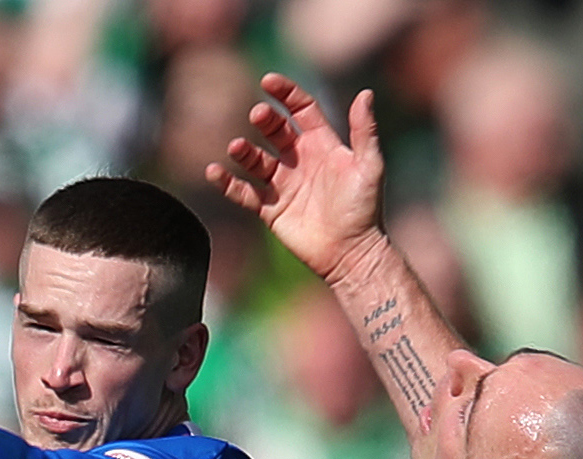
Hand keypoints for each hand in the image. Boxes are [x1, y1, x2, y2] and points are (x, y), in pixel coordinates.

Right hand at [206, 73, 385, 285]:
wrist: (351, 253)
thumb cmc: (364, 210)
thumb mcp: (369, 166)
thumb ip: (364, 131)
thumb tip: (366, 93)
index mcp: (322, 144)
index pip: (300, 109)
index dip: (285, 94)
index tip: (268, 82)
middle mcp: (299, 160)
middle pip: (275, 130)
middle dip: (265, 120)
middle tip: (258, 116)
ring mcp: (283, 184)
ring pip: (256, 160)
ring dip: (245, 151)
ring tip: (237, 147)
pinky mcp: (271, 209)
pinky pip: (244, 193)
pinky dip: (228, 184)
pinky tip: (214, 172)